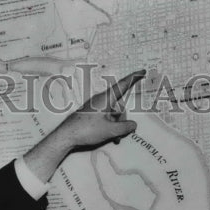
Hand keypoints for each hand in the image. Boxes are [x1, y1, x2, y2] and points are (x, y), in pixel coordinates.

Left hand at [23, 69, 145, 182]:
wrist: (66, 136)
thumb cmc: (86, 130)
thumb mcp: (110, 130)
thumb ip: (125, 127)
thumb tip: (133, 125)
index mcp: (106, 99)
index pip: (123, 85)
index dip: (134, 78)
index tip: (142, 71)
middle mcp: (101, 100)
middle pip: (119, 105)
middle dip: (123, 119)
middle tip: (122, 132)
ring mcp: (95, 107)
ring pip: (113, 113)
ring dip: (116, 125)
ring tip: (114, 138)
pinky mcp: (91, 114)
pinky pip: (105, 118)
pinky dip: (110, 126)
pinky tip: (109, 137)